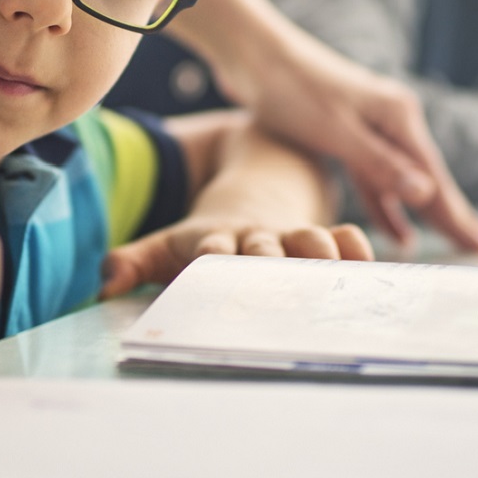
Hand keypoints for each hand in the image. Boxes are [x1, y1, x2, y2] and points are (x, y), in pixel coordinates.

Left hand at [99, 216, 374, 298]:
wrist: (259, 190)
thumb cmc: (207, 237)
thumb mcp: (167, 245)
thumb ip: (136, 262)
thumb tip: (103, 283)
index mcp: (215, 239)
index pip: (212, 248)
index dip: (214, 259)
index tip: (213, 270)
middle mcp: (257, 237)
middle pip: (265, 248)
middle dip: (270, 264)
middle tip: (277, 287)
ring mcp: (293, 235)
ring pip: (310, 240)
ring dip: (319, 257)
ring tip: (330, 279)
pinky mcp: (326, 239)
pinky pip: (348, 240)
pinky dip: (359, 253)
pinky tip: (374, 271)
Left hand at [245, 30, 477, 254]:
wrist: (255, 52)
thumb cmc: (291, 89)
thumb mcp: (336, 131)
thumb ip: (379, 165)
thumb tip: (426, 195)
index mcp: (399, 118)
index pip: (436, 181)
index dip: (461, 218)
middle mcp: (393, 121)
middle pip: (429, 181)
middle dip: (455, 218)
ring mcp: (372, 126)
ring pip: (405, 182)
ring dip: (425, 216)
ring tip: (453, 246)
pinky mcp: (348, 132)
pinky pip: (377, 179)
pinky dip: (389, 206)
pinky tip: (398, 232)